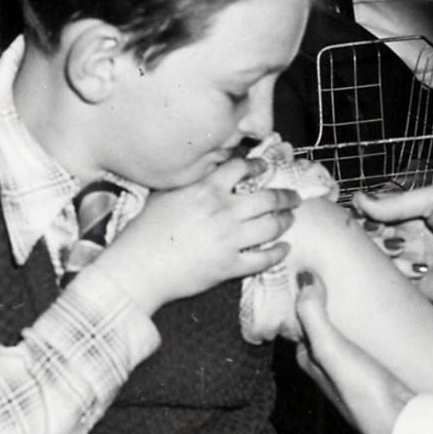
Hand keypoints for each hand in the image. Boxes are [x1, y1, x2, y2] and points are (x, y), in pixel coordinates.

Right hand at [85, 156, 295, 314]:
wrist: (139, 267)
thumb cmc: (144, 231)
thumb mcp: (164, 196)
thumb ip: (188, 185)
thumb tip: (203, 177)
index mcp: (206, 190)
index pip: (242, 168)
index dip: (259, 166)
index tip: (267, 169)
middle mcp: (224, 211)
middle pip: (268, 198)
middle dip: (286, 196)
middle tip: (294, 197)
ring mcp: (229, 240)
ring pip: (272, 226)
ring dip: (285, 221)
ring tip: (290, 220)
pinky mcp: (230, 266)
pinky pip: (263, 259)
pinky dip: (278, 253)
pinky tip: (284, 249)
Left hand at [290, 270, 414, 433]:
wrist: (400, 422)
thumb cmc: (362, 391)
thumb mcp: (331, 349)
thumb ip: (314, 316)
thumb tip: (303, 278)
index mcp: (310, 360)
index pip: (297, 323)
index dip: (299, 299)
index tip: (303, 272)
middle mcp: (326, 367)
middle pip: (318, 329)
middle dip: (319, 305)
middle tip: (326, 273)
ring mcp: (350, 371)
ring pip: (339, 337)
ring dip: (341, 316)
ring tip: (348, 288)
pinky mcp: (372, 373)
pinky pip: (360, 344)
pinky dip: (359, 328)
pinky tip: (371, 321)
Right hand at [350, 183, 432, 319]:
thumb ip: (398, 201)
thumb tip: (360, 200)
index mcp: (420, 215)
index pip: (382, 211)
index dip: (366, 211)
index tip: (352, 211)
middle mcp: (413, 239)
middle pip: (375, 234)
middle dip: (367, 232)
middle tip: (362, 231)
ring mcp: (411, 264)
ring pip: (378, 257)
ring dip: (376, 253)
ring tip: (378, 248)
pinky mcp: (412, 289)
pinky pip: (388, 281)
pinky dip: (384, 274)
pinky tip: (387, 268)